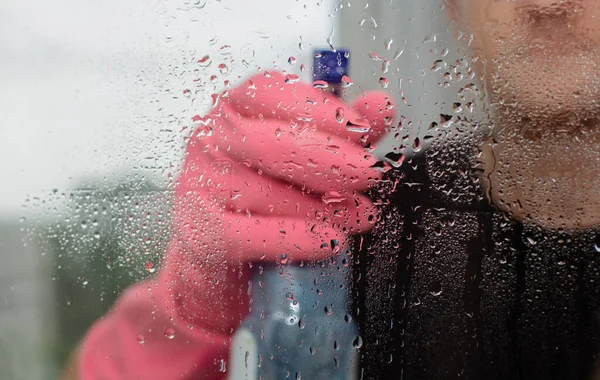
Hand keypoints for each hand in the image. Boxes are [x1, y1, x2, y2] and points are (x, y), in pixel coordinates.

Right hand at [169, 71, 393, 332]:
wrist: (222, 253)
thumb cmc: (266, 195)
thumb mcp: (305, 158)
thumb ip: (342, 131)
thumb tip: (379, 106)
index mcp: (235, 108)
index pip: (273, 92)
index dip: (321, 109)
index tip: (361, 128)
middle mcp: (210, 138)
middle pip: (271, 142)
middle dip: (329, 159)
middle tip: (369, 173)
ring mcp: (197, 184)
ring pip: (267, 194)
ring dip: (322, 208)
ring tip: (358, 217)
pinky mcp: (197, 232)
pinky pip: (249, 234)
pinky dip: (294, 239)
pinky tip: (328, 241)